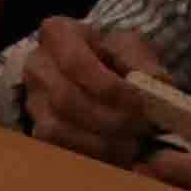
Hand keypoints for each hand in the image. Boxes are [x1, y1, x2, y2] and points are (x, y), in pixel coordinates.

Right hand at [12, 18, 169, 161]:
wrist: (100, 69)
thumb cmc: (115, 55)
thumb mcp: (132, 47)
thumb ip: (143, 63)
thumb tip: (157, 84)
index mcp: (58, 33)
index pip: (75, 62)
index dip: (109, 87)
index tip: (141, 103)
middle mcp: (37, 66)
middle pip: (66, 99)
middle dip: (109, 119)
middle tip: (142, 129)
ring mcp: (34, 100)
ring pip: (58, 129)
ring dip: (101, 143)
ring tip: (134, 145)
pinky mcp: (38, 131)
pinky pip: (59, 150)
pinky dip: (92, 157)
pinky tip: (118, 155)